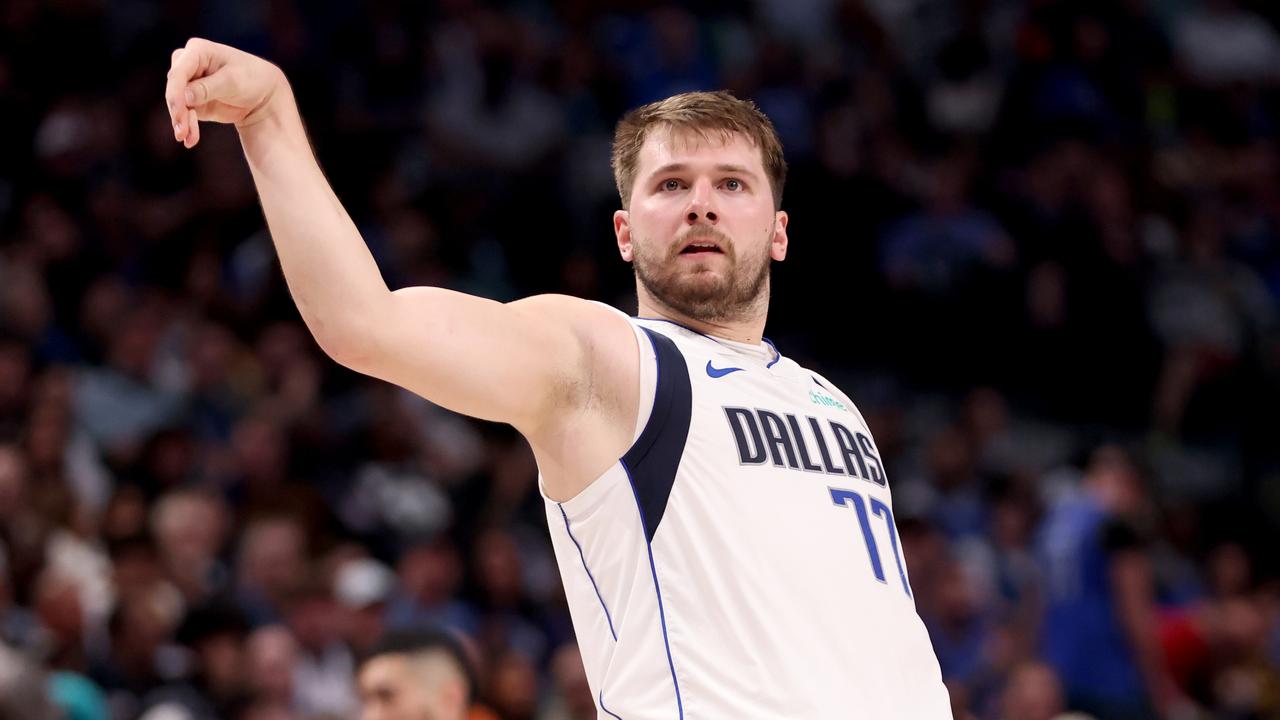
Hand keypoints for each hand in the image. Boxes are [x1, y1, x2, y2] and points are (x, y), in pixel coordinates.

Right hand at [164, 38, 287, 148]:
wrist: (263, 93)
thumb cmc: (250, 78)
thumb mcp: (232, 81)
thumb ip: (207, 88)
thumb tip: (184, 97)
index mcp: (198, 50)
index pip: (179, 71)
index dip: (175, 92)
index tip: (179, 110)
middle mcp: (189, 64)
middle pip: (174, 87)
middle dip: (177, 109)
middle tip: (181, 131)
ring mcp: (189, 83)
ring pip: (177, 103)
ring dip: (181, 122)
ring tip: (186, 138)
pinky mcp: (193, 100)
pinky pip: (185, 114)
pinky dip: (187, 127)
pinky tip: (190, 140)